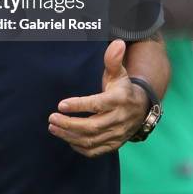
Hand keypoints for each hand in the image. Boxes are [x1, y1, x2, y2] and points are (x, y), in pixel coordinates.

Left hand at [47, 39, 148, 157]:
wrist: (141, 108)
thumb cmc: (123, 87)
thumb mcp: (119, 72)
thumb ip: (113, 59)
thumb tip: (117, 42)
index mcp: (119, 100)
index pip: (97, 104)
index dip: (79, 106)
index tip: (61, 105)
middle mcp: (119, 119)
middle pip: (92, 126)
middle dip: (69, 124)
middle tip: (51, 118)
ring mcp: (117, 134)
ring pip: (92, 140)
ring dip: (70, 136)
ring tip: (53, 127)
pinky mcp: (114, 144)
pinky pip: (96, 151)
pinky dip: (80, 148)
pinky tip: (67, 139)